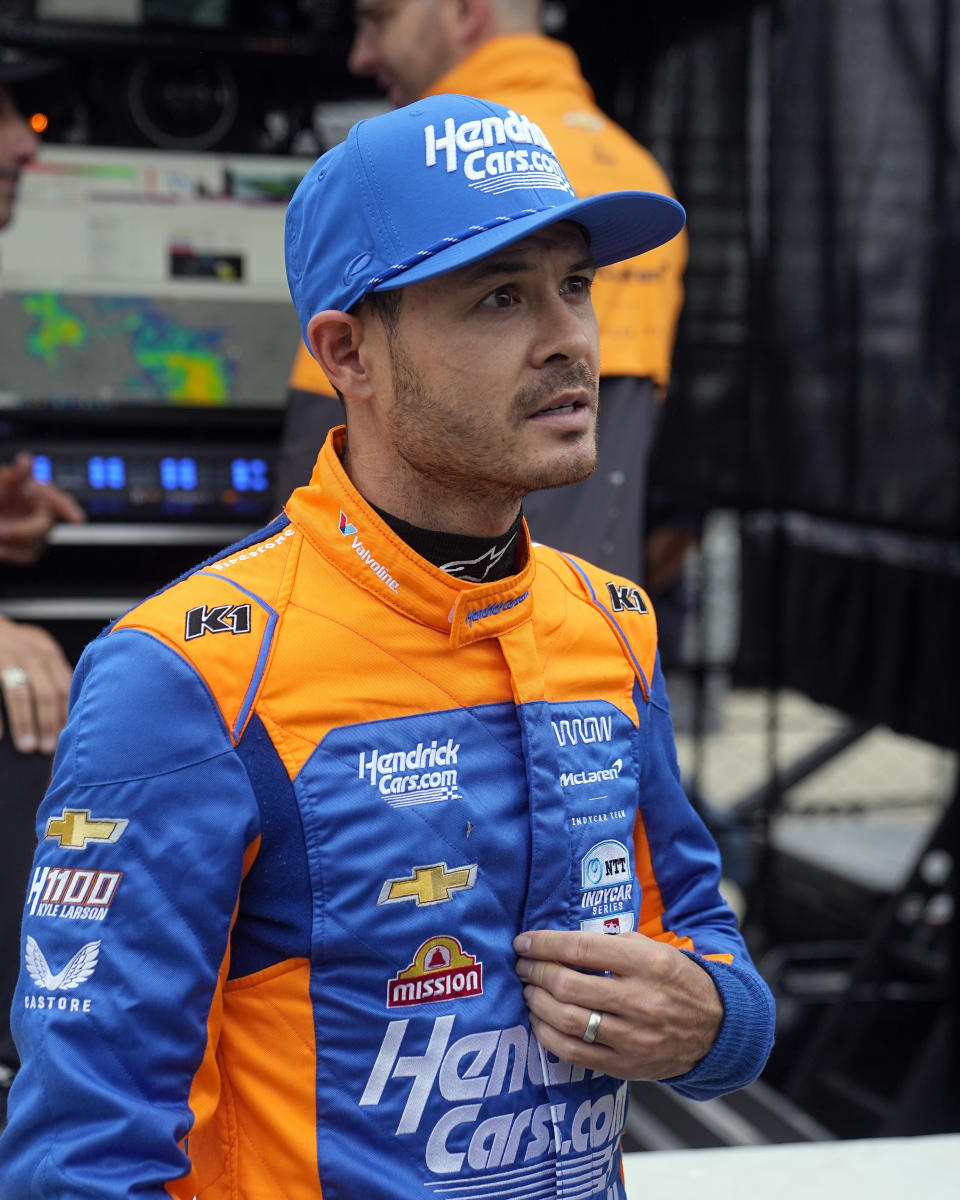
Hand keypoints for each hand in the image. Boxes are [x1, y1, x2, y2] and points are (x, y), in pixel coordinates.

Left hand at [0, 451, 84, 564]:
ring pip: (36, 545)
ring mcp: (35, 531)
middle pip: (44, 526)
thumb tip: (26, 460)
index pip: (58, 500)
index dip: (69, 508)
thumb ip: (15, 474)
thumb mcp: (1, 481)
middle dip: (22, 530)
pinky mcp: (28, 549)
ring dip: (12, 543)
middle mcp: (39, 511)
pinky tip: (0, 548)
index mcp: (36, 491)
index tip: (78, 520)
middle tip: (0, 530)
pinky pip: (26, 556)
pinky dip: (10, 554)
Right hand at [0, 615, 72, 753]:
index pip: (64, 688)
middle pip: (46, 693)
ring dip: (25, 723)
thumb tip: (65, 714)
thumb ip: (52, 673)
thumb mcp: (37, 650)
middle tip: (48, 748)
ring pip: (19, 694)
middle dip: (48, 724)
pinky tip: (0, 736)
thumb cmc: (12, 643)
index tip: (67, 738)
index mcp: (47, 653)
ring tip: (27, 746)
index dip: (66, 715)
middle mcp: (29, 653)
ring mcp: (5, 657)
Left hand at [514, 928, 722, 1080]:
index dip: (544, 944)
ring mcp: (632, 1037)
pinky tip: (541, 1020)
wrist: (716, 1028)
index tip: (524, 942)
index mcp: (647, 964)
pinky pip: (574, 1053)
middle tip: (523, 966)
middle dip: (535, 973)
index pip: (580, 949)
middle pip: (568, 985)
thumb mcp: (654, 949)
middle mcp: (639, 1000)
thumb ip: (610, 944)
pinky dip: (548, 1035)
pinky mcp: (625, 1065)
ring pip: (567, 1020)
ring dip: (537, 1003)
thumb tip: (560, 943)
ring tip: (529, 991)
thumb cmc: (677, 981)